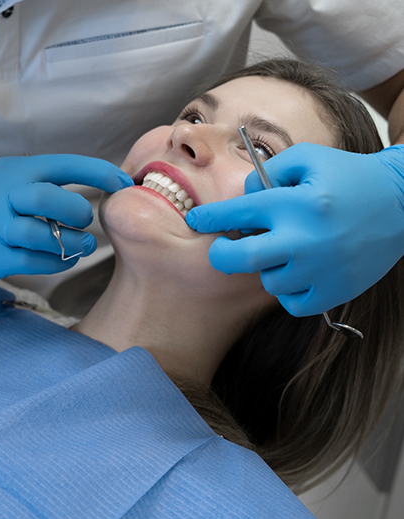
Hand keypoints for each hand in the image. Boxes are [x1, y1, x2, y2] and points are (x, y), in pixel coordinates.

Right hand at [0, 154, 131, 281]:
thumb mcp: (10, 176)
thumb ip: (46, 179)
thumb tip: (95, 185)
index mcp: (18, 171)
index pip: (65, 165)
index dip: (100, 173)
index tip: (123, 183)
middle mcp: (7, 195)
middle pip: (48, 198)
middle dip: (76, 212)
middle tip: (84, 221)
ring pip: (41, 234)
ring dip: (71, 243)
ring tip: (83, 245)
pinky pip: (35, 261)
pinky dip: (57, 261)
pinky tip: (63, 258)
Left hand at [186, 143, 403, 315]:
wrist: (402, 203)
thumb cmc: (348, 177)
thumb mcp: (308, 158)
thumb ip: (268, 173)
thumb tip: (243, 198)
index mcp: (293, 204)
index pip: (235, 213)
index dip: (208, 218)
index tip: (194, 221)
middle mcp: (303, 239)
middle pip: (240, 260)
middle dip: (221, 255)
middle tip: (222, 249)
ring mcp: (319, 269)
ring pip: (269, 280)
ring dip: (269, 266)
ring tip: (287, 250)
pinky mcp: (333, 292)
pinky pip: (291, 301)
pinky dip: (289, 289)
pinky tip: (300, 270)